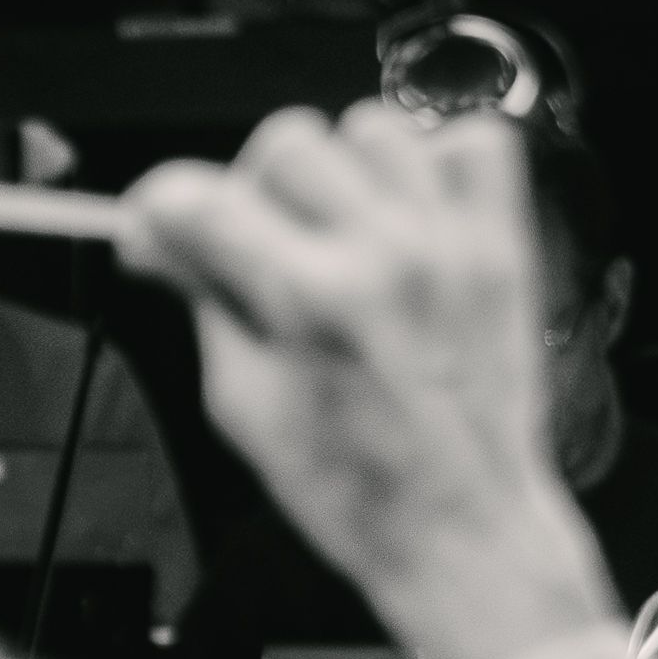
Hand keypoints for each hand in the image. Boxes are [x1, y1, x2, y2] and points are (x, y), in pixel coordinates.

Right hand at [119, 101, 612, 658]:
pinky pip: (468, 142)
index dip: (161, 208)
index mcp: (311, 300)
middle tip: (260, 245)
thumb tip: (156, 236)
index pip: (202, 197)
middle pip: (286, 142)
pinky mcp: (501, 242)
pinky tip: (409, 217)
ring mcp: (450, 240)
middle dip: (255, 189)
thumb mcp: (245, 408)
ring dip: (341, 173)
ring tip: (340, 234)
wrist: (464, 530)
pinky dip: (432, 164)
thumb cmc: (356, 492)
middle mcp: (385, 252)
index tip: (158, 225)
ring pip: (369, 128)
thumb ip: (202, 302)